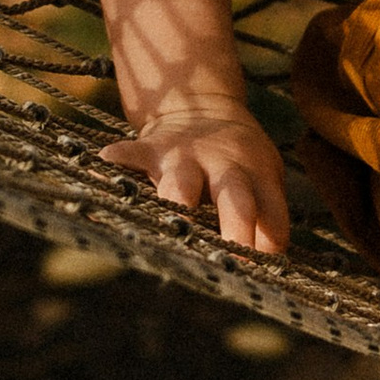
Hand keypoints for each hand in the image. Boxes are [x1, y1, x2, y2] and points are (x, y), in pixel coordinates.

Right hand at [100, 107, 290, 253]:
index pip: (272, 218)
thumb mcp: (263, 182)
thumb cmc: (240, 163)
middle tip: (233, 258)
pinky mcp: (152, 149)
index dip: (269, 247)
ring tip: (175, 219)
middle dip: (236, 227)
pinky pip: (133, 155)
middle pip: (235, 199)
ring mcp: (187, 158)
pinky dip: (120, 160)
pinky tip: (107, 163)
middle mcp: (225, 168)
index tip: (263, 272)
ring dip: (179, 201)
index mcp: (259, 178)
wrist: (204, 107)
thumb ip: (265, 222)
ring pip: (183, 183)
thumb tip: (267, 269)